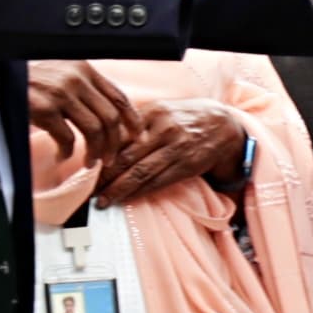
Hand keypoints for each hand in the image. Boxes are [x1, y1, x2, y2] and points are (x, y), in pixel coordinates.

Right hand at [20, 61, 136, 168]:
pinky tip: (63, 157)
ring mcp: (61, 94)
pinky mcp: (44, 109)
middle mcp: (76, 80)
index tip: (137, 136)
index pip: (119, 96)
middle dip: (115, 144)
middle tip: (110, 159)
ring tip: (90, 162)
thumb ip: (82, 86)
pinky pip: (67, 139)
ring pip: (95, 131)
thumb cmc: (30, 75)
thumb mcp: (61, 71)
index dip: (132, 120)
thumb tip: (103, 112)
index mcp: (84, 69)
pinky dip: (68, 152)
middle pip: (111, 118)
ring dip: (96, 152)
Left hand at [94, 99, 248, 206]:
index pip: (120, 137)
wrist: (224, 126)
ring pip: (140, 173)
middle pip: (126, 157)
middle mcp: (163, 130)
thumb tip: (108, 143)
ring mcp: (176, 148)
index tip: (88, 168)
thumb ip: (138, 124)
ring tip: (103, 201)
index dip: (101, 155)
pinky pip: (157, 182)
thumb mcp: (162, 111)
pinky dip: (139, 193)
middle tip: (90, 190)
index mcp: (152, 113)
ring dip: (118, 190)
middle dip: (105, 178)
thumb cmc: (187, 119)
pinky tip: (126, 199)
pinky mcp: (186, 165)